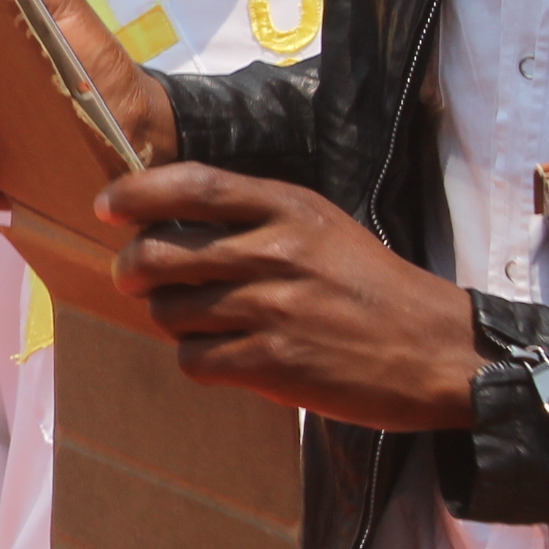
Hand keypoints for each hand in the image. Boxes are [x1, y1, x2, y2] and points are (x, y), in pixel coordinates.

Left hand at [99, 165, 484, 429]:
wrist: (441, 353)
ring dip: (169, 318)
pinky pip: (194, 359)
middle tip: (133, 278)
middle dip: (131, 269)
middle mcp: (278, 251)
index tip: (107, 207)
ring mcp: (275, 308)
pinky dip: (198, 359)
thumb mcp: (322, 228)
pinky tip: (224, 356)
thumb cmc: (371, 288)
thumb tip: (163, 224)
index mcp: (291, 207)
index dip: (137, 195)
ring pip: (169, 310)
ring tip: (198, 320)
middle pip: (160, 254)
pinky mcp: (276, 362)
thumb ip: (253, 220)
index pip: (192, 185)